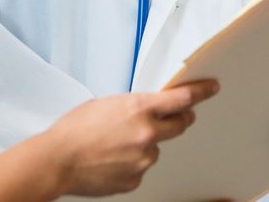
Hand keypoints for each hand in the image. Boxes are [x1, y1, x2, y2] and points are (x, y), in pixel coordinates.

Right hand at [42, 80, 219, 195]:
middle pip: (180, 124)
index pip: (182, 98)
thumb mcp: (107, 104)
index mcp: (139, 108)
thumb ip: (133, 107)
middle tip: (172, 117)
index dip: (201, 92)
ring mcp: (143, 159)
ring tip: (115, 145)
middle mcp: (147, 133)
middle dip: (179, 119)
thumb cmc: (74, 131)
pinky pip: (141, 168)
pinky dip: (132, 164)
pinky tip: (111, 160)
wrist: (57, 161)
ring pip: (156, 149)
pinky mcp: (136, 179)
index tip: (211, 88)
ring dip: (145, 145)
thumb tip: (144, 111)